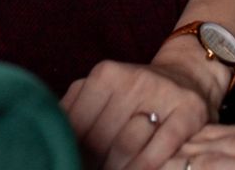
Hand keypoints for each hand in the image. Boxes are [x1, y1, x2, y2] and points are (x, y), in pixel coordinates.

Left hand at [61, 58, 217, 169]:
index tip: (68, 165)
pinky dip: (145, 167)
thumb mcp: (102, 93)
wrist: (186, 75)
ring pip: (127, 147)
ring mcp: (163, 92)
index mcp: (105, 73)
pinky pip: (161, 148)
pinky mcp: (188, 109)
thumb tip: (46, 146)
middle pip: (100, 140)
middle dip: (93, 167)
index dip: (72, 154)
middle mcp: (133, 78)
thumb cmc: (134, 94)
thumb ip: (76, 114)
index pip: (77, 125)